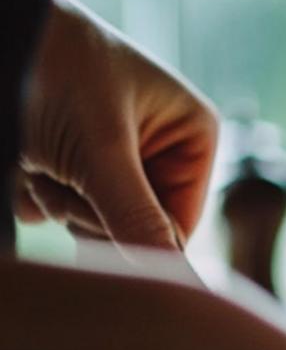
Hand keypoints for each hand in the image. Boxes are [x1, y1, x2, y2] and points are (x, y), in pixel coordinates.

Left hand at [17, 0, 217, 248]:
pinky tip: (27, 160)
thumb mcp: (101, 149)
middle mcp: (162, 148)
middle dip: (89, 211)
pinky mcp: (75, 164)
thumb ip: (138, 218)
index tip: (94, 205)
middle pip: (136, 230)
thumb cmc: (54, 66)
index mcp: (194, 135)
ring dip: (58, 202)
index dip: (136, 231)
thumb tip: (178, 284)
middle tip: (61, 174)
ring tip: (39, 159)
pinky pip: (62, 212)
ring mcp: (116, 159)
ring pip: (96, 225)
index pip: (180, 225)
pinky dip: (36, 195)